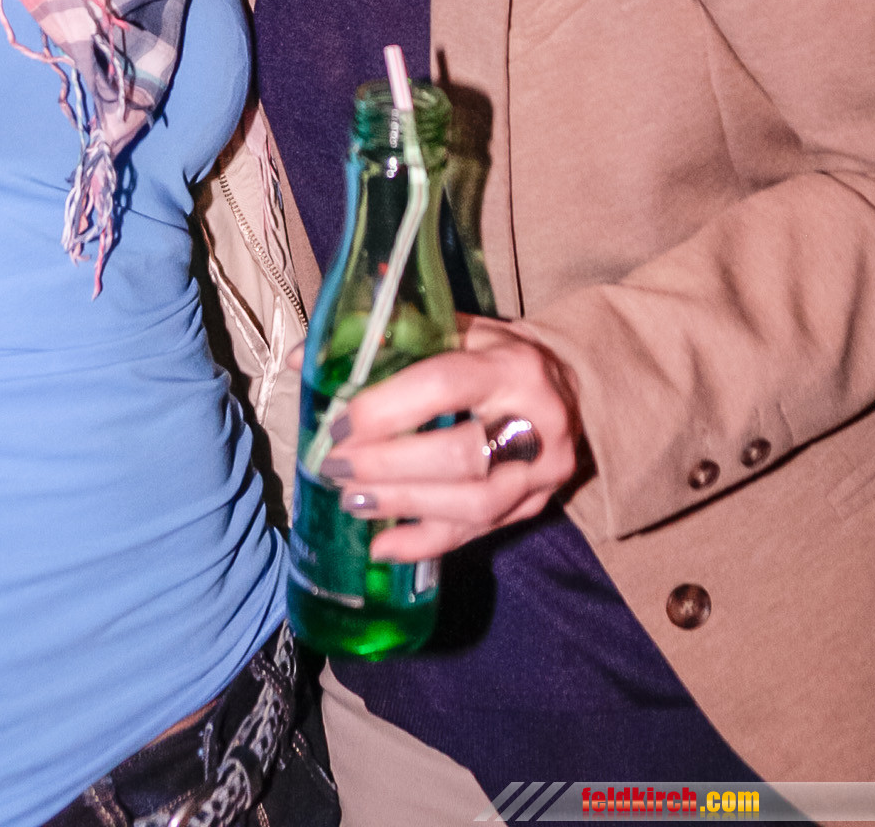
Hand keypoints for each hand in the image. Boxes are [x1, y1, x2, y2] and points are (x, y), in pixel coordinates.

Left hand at [320, 318, 585, 562]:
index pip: (446, 385)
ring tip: (352, 500)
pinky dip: (424, 544)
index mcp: (512, 365)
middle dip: (389, 466)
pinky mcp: (535, 507)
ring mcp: (542, 472)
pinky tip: (381, 545)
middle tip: (336, 467)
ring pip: (473, 504)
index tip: (339, 423)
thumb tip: (302, 358)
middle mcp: (538, 419)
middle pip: (461, 455)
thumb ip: (383, 338)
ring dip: (403, 505)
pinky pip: (477, 536)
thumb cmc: (494, 354)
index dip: (388, 407)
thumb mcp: (453, 328)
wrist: (571, 385)